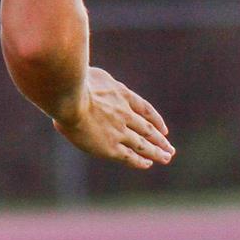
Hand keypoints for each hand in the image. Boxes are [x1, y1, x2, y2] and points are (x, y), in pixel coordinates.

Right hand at [51, 68, 174, 169]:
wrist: (70, 98)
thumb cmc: (75, 83)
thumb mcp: (94, 74)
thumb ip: (103, 82)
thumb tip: (102, 82)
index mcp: (122, 95)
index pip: (144, 109)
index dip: (155, 120)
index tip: (164, 129)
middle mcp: (125, 114)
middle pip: (148, 129)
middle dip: (160, 140)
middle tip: (170, 149)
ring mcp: (119, 131)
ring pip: (143, 144)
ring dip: (157, 152)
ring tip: (166, 158)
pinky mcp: (109, 147)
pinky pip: (129, 156)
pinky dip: (140, 161)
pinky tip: (148, 164)